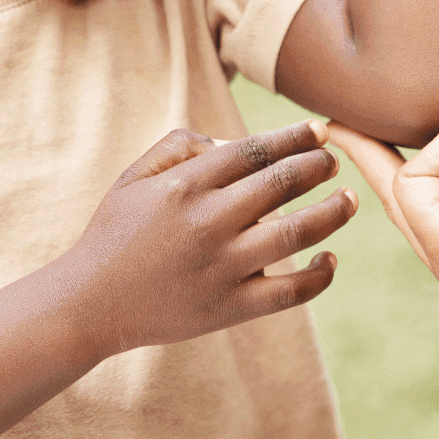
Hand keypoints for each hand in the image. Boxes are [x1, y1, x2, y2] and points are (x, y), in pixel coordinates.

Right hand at [61, 121, 357, 360]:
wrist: (88, 305)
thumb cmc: (115, 234)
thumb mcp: (133, 178)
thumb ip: (179, 146)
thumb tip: (231, 139)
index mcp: (186, 185)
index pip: (256, 149)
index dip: (296, 136)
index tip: (320, 130)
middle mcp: (208, 222)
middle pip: (283, 182)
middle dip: (319, 165)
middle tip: (334, 161)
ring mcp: (222, 267)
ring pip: (297, 232)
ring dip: (333, 212)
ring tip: (349, 200)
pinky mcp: (230, 308)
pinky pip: (290, 291)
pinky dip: (319, 275)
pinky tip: (330, 259)